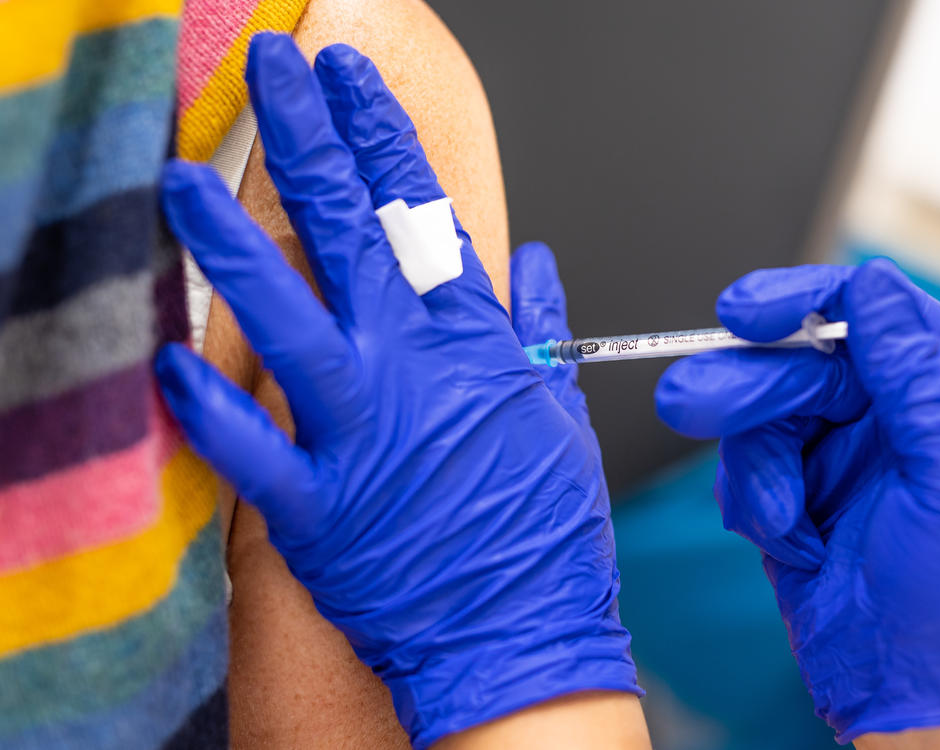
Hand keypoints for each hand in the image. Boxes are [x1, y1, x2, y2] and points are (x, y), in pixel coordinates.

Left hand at [155, 33, 636, 748]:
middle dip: (310, 140)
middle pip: (349, 233)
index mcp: (471, 340)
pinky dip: (208, 407)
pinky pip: (250, 448)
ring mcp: (360, 435)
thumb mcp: (559, 411)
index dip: (381, 134)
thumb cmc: (543, 528)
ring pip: (284, 320)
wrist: (524, 633)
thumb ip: (537, 325)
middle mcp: (409, 370)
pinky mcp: (318, 507)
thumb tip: (535, 261)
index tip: (350, 79)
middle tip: (277, 72)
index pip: (420, 209)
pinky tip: (167, 361)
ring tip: (185, 180)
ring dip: (231, 246)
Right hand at [655, 260, 939, 740]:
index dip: (803, 299)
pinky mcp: (795, 486)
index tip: (745, 312)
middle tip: (688, 403)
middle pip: (800, 361)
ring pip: (760, 414)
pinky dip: (753, 500)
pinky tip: (787, 537)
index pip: (872, 310)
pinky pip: (746, 465)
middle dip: (745, 388)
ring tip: (775, 517)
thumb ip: (914, 373)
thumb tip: (875, 287)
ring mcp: (840, 449)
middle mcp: (892, 412)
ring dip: (755, 467)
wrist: (906, 694)